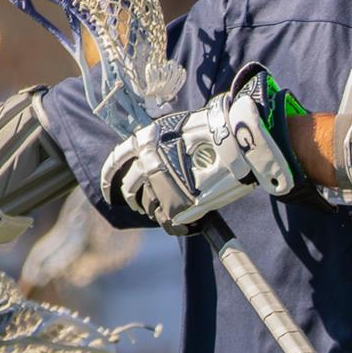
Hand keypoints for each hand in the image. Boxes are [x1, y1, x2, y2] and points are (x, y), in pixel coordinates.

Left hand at [99, 63, 308, 232]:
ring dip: (156, 210)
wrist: (241, 141)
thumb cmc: (218, 130)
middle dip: (134, 199)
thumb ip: (165, 143)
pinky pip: (169, 221)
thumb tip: (162, 154)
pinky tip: (184, 222)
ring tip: (171, 210)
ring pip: (148, 207)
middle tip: (141, 205)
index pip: (115, 162)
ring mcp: (162, 186)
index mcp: (145, 141)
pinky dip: (174, 224)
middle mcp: (148, 163)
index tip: (111, 190)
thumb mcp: (182, 128)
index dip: (110, 177)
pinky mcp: (179, 205)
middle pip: (130, 189)